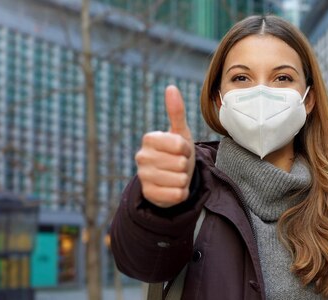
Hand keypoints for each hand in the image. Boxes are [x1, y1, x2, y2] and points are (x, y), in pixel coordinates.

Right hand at [135, 86, 195, 207]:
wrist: (170, 178)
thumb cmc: (176, 152)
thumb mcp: (180, 133)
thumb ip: (176, 112)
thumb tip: (171, 87)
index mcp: (149, 139)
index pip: (179, 144)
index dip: (186, 149)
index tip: (181, 150)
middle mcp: (142, 157)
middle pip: (180, 163)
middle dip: (185, 165)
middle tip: (178, 164)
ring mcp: (143, 176)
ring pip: (179, 179)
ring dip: (183, 179)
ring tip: (176, 175)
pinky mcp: (149, 194)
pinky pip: (177, 195)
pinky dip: (181, 193)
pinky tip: (173, 188)